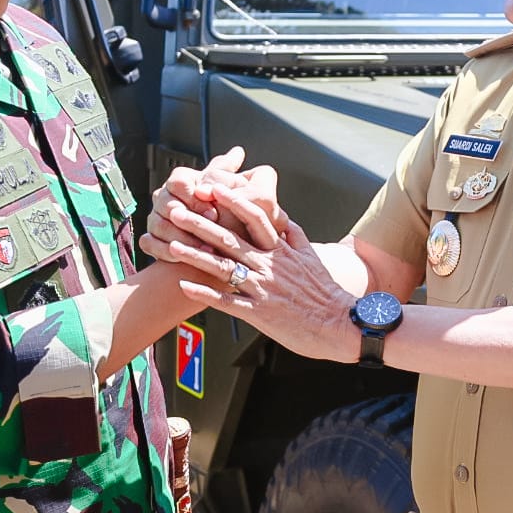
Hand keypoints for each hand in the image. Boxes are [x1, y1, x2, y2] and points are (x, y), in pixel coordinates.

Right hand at [145, 147, 286, 253]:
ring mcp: (155, 217)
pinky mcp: (152, 238)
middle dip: (188, 221)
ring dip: (180, 238)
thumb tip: (238, 152)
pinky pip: (148, 243)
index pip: (179, 183)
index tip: (214, 213)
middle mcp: (164, 196)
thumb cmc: (226, 208)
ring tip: (200, 249)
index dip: (196, 199)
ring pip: (158, 224)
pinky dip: (163, 250)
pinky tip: (182, 258)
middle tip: (205, 234)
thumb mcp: (230, 189)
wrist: (219, 238)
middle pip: (166, 204)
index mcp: (181, 179)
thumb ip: (229, 174)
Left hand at [171, 183, 359, 363]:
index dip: (233, 201)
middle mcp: (269, 265)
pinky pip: (227, 301)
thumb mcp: (312, 256)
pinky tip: (185, 286)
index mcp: (281, 250)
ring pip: (223, 268)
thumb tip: (283, 217)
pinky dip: (205, 293)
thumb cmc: (326, 293)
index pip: (255, 217)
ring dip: (195, 255)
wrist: (340, 324)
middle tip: (177, 211)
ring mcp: (263, 288)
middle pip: (229, 239)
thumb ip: (295, 235)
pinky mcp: (260, 313)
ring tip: (172, 245)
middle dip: (200, 224)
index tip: (214, 189)